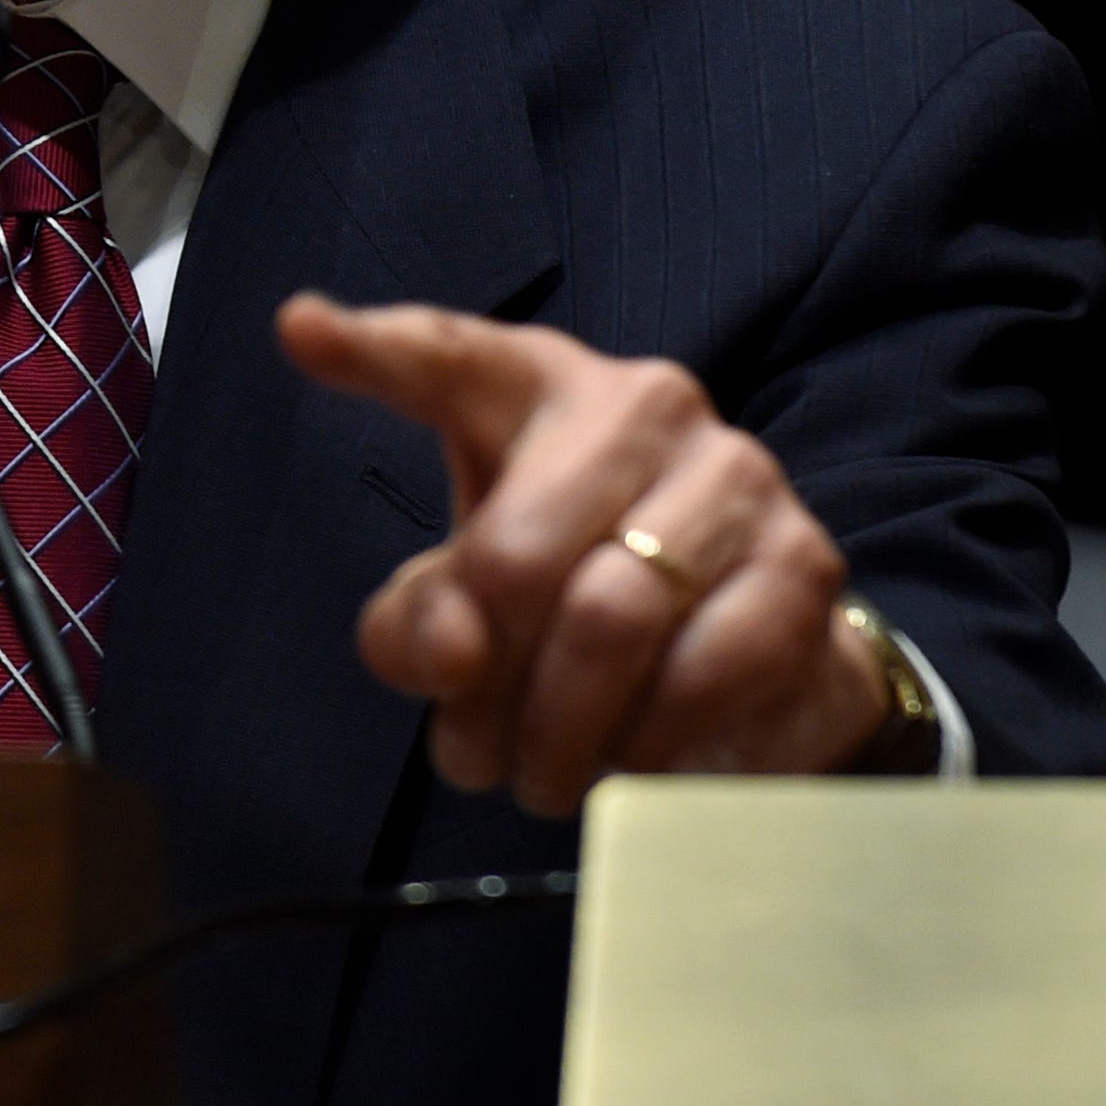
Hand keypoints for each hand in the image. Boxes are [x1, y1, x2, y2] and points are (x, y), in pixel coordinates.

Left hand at [276, 295, 890, 815]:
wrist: (745, 632)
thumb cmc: (575, 588)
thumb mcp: (468, 599)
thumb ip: (419, 624)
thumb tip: (454, 651)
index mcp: (536, 385)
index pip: (449, 357)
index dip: (374, 349)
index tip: (302, 330)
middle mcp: (643, 404)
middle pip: (519, 551)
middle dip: (484, 679)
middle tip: (473, 754)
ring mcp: (737, 477)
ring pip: (614, 621)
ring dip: (561, 730)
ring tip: (539, 776)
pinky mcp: (803, 564)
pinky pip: (707, 673)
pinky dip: (650, 744)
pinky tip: (630, 759)